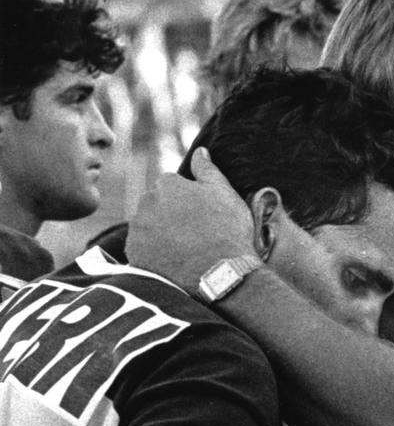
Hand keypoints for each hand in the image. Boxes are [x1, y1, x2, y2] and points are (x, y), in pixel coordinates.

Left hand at [126, 148, 257, 289]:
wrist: (221, 274)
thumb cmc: (228, 231)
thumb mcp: (225, 193)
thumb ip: (207, 169)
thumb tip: (200, 151)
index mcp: (167, 184)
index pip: (172, 187)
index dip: (188, 203)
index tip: (201, 218)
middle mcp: (146, 201)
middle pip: (156, 206)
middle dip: (170, 216)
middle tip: (193, 235)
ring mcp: (138, 228)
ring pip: (147, 226)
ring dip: (160, 234)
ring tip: (184, 250)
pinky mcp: (134, 253)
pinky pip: (141, 248)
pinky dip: (152, 253)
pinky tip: (172, 261)